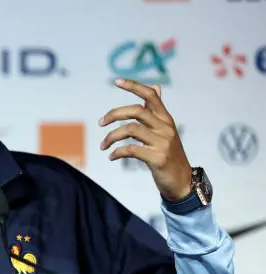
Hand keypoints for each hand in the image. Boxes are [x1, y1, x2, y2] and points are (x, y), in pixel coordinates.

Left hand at [99, 79, 191, 201]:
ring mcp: (162, 143)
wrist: (182, 181)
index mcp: (166, 119)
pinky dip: (117, 152)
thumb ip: (157, 110)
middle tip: (100, 123)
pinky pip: (130, 150)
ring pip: (130, 130)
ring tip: (103, 146)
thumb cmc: (169, 154)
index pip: (151, 96)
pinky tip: (111, 156)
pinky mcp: (157, 158)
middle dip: (114, 114)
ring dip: (111, 137)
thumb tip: (155, 86)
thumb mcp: (165, 130)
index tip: (116, 81)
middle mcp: (165, 128)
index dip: (134, 86)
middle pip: (137, 111)